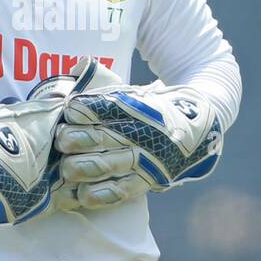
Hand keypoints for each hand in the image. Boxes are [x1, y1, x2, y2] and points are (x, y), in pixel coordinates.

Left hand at [52, 83, 223, 209]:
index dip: (77, 111)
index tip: (69, 112)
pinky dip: (99, 194)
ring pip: (103, 165)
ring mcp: (142, 158)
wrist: (197, 125)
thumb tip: (77, 66)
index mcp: (129, 106)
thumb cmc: (150, 109)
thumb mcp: (132, 91)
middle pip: (94, 138)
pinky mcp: (146, 180)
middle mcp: (134, 132)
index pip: (96, 108)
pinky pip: (120, 191)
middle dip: (71, 140)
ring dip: (79, 168)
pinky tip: (83, 193)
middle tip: (63, 141)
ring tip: (67, 168)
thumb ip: (102, 83)